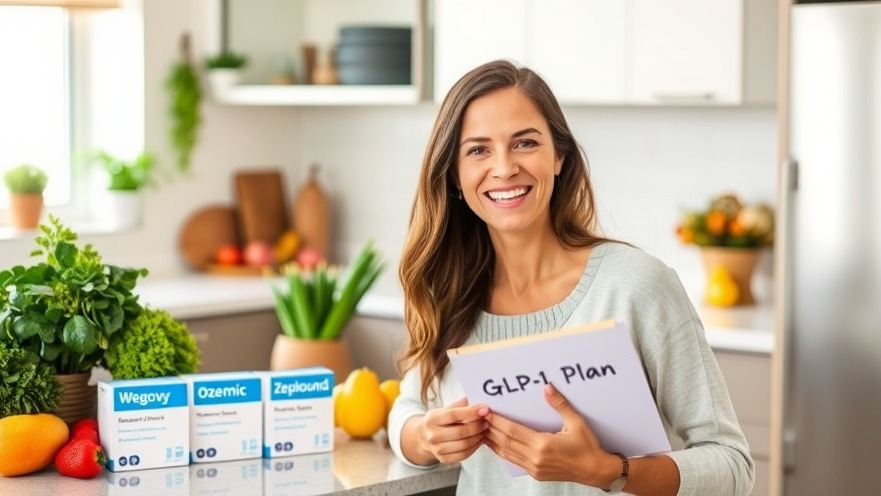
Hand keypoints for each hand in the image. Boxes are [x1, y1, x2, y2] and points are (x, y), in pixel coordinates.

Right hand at [417, 397, 489, 463]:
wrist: (425, 436)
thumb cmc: (440, 420)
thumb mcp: (446, 409)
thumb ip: (461, 404)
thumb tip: (478, 397)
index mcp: (432, 419)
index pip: (454, 415)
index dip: (471, 412)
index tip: (485, 410)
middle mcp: (432, 435)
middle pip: (460, 432)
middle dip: (477, 426)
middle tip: (487, 422)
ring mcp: (436, 449)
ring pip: (464, 445)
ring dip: (478, 437)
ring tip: (484, 431)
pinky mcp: (443, 459)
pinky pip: (463, 455)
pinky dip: (474, 448)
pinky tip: (478, 440)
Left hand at [483, 384, 619, 486]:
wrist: (595, 471)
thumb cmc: (588, 448)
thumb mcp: (576, 423)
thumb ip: (560, 405)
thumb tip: (548, 388)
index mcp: (543, 444)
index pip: (512, 430)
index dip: (497, 421)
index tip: (486, 411)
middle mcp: (535, 458)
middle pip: (505, 441)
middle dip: (490, 429)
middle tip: (479, 417)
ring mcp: (534, 468)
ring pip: (506, 452)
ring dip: (493, 441)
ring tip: (482, 429)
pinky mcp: (535, 473)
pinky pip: (514, 460)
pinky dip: (503, 450)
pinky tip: (497, 443)